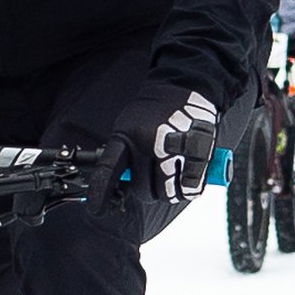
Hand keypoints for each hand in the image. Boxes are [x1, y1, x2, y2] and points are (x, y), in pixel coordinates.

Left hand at [92, 83, 219, 213]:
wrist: (187, 86)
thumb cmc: (155, 112)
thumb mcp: (130, 124)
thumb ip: (125, 153)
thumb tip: (121, 187)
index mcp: (127, 134)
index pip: (108, 170)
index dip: (100, 194)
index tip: (96, 209)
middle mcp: (149, 142)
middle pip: (142, 190)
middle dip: (147, 192)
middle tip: (154, 181)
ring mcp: (175, 148)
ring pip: (167, 193)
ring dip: (169, 193)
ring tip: (172, 178)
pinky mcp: (198, 151)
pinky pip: (191, 188)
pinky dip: (189, 190)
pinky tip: (188, 180)